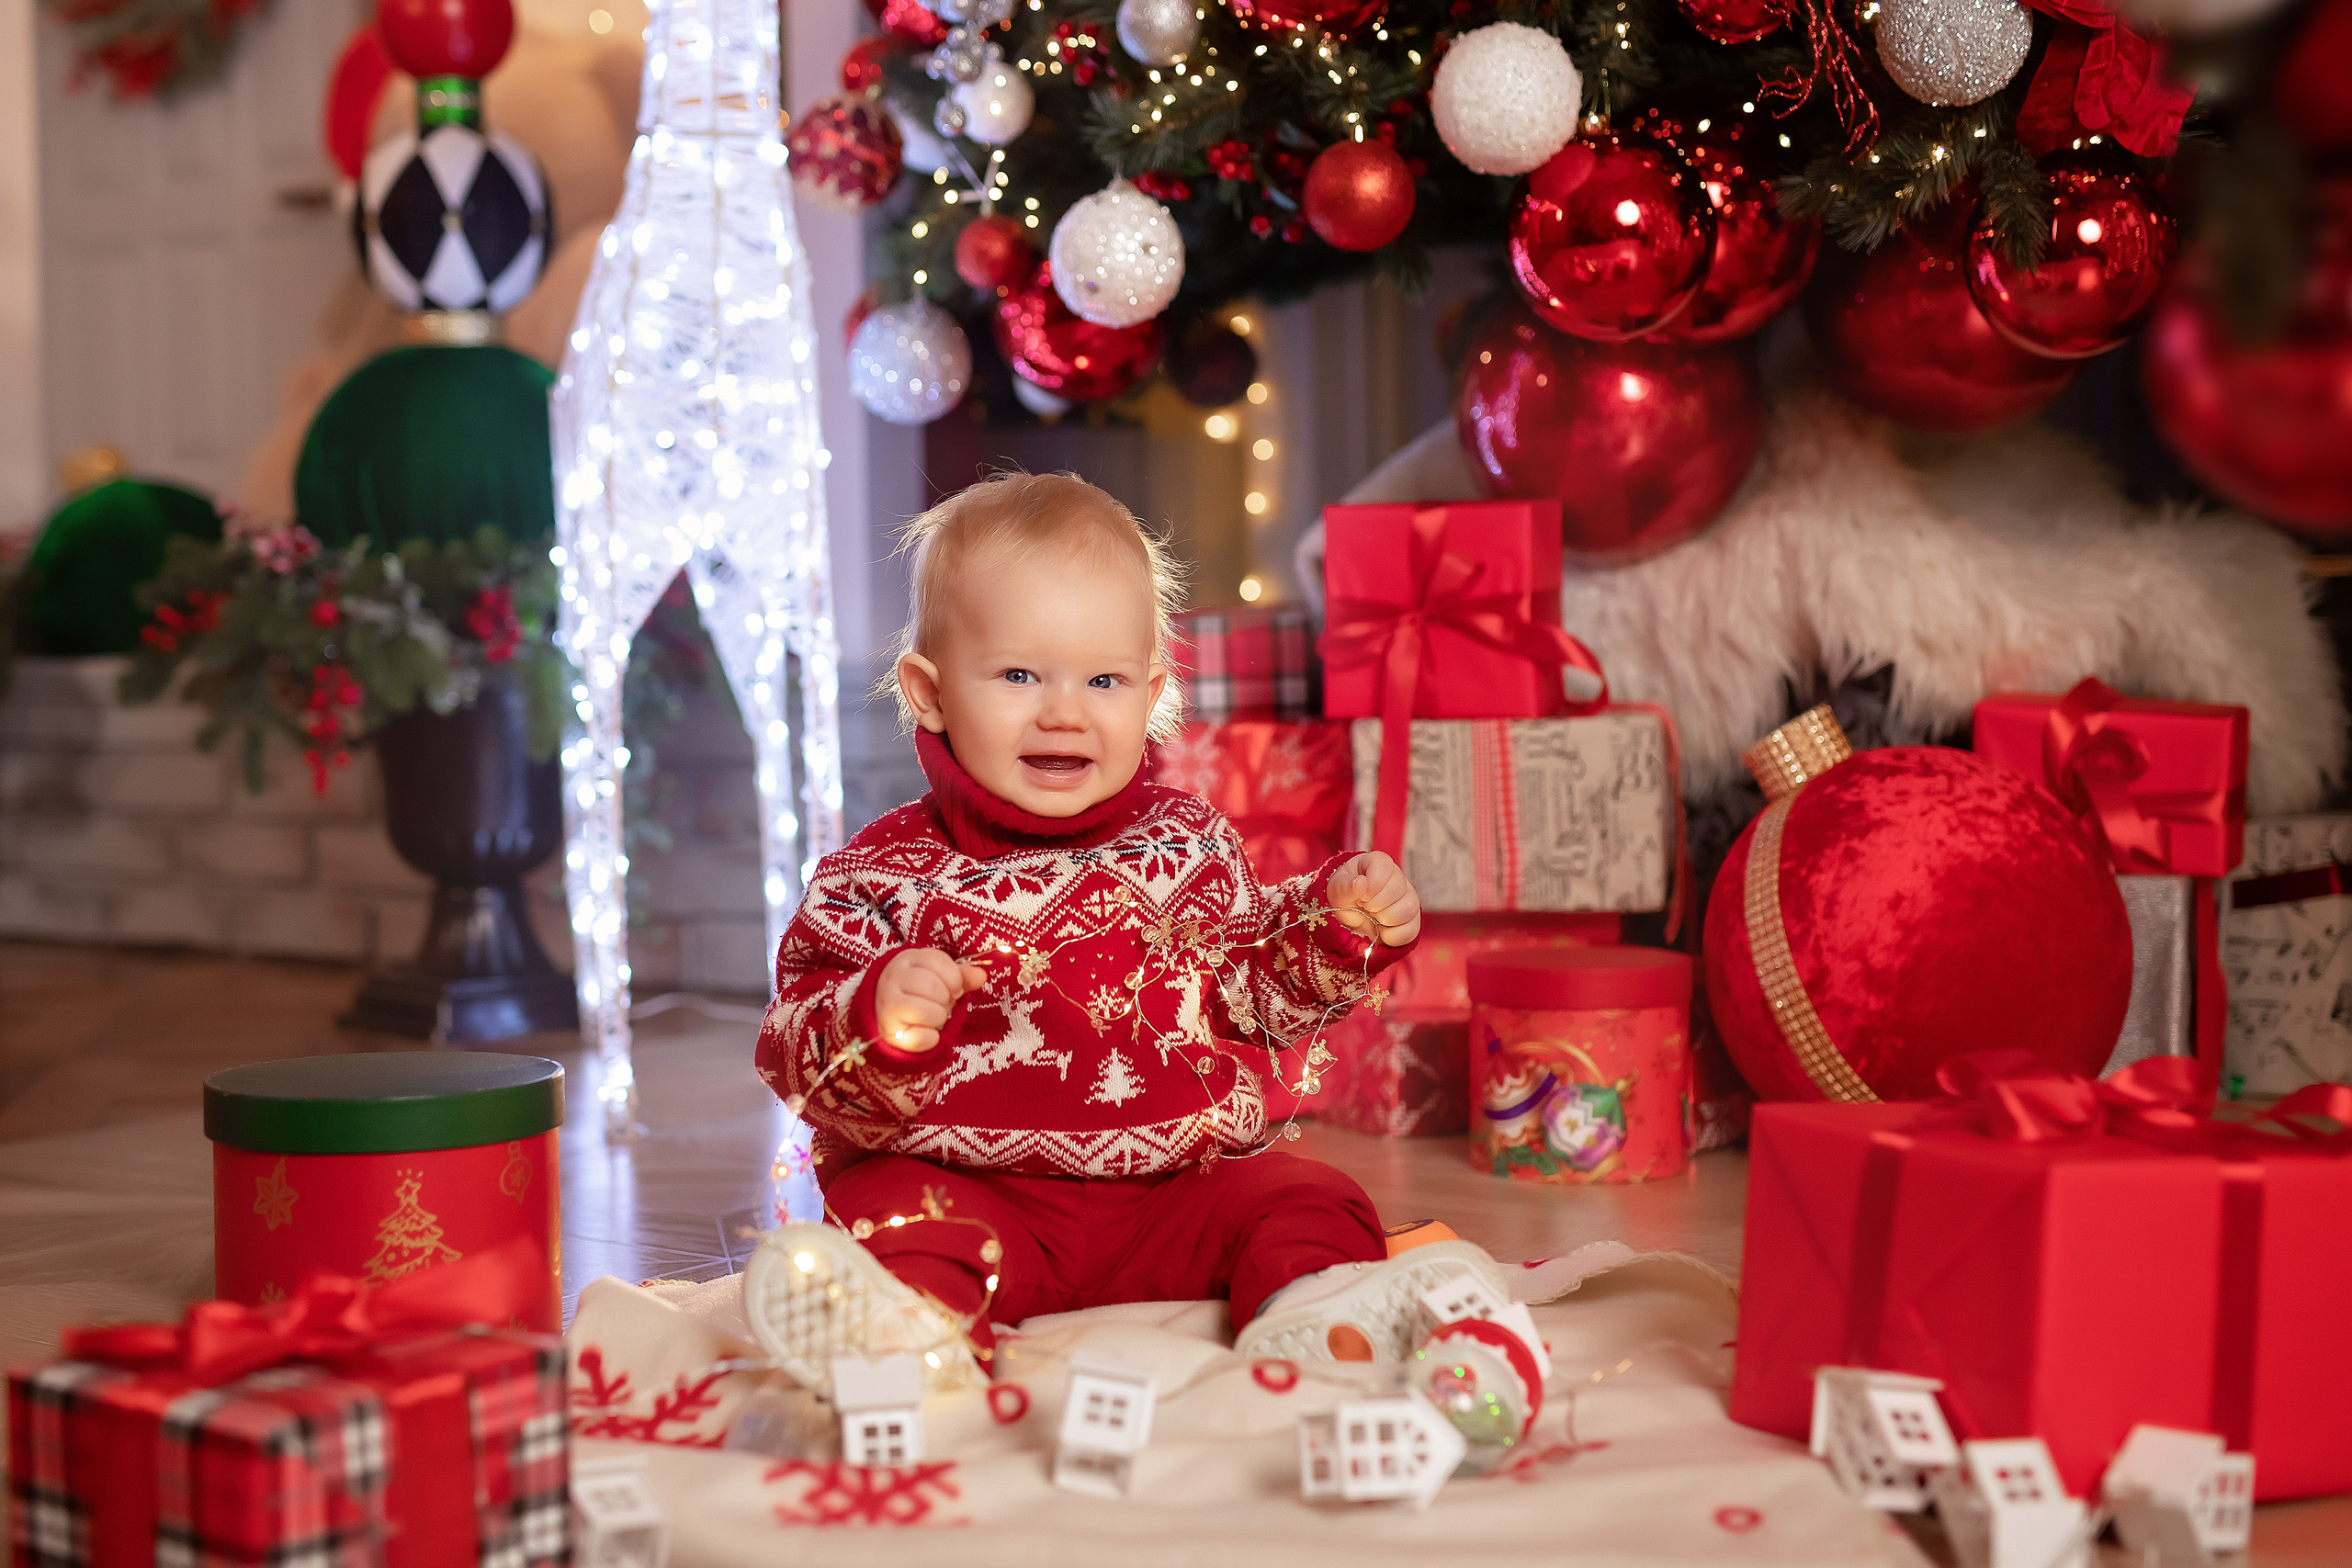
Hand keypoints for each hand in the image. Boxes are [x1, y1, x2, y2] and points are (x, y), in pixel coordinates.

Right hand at [874, 948, 988, 1053]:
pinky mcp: (890, 1032)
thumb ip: (962, 975)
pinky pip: (921, 1038)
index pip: (936, 961)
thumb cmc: (922, 991)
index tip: (955, 988)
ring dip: (939, 1017)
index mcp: (908, 959)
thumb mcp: (941, 977)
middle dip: (946, 999)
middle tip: (943, 1003)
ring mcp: (887, 1005)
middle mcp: (893, 979)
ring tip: (934, 1016)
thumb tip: (981, 976)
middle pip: (931, 986)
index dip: (954, 977)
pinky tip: (926, 1031)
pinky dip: (932, 1039)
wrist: (891, 1014)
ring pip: (925, 1012)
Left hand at [1327, 851, 1421, 947]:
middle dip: (1375, 905)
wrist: (1348, 923)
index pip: (1384, 866)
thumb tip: (1360, 882)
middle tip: (1365, 908)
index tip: (1361, 897)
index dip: (1373, 884)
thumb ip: (1344, 886)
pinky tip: (1382, 931)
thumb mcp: (1336, 892)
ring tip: (1374, 918)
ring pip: (1409, 908)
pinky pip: (1412, 929)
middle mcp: (1397, 877)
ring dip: (1386, 920)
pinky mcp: (1412, 919)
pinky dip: (1394, 936)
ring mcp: (1408, 897)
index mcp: (1377, 863)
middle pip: (1397, 889)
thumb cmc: (1343, 900)